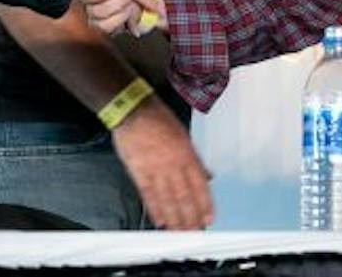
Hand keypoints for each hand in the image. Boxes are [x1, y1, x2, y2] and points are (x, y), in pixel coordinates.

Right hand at [110, 99, 212, 228]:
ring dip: (175, 219)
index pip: (200, 185)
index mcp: (187, 153)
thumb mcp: (185, 134)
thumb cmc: (158, 118)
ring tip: (179, 232)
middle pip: (184, 197)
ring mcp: (155, 169)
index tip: (208, 218)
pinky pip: (148, 195)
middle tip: (194, 232)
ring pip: (168, 199)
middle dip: (191, 217)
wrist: (133, 109)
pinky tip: (160, 221)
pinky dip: (155, 210)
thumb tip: (207, 175)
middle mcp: (173, 163)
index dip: (205, 204)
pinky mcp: (138, 171)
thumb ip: (196, 158)